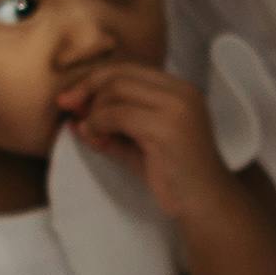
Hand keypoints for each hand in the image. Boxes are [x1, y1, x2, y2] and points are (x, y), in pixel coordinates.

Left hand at [55, 59, 242, 225]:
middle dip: (87, 90)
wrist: (205, 204)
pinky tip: (97, 140)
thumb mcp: (138, 145)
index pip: (128, 69)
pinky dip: (98, 125)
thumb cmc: (174, 177)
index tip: (72, 99)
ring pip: (115, 91)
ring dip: (94, 113)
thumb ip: (110, 128)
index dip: (95, 80)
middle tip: (70, 111)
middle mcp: (181, 91)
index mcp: (179, 89)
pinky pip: (116, 114)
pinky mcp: (166, 128)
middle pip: (119, 74)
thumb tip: (75, 118)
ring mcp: (176, 107)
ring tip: (92, 135)